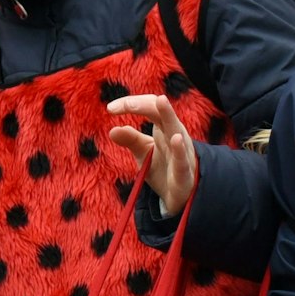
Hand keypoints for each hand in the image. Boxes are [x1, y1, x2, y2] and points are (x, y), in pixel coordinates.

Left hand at [106, 94, 197, 217]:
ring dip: (169, 115)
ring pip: (176, 130)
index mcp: (164, 128)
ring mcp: (181, 152)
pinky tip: (176, 139)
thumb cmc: (164, 167)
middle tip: (126, 104)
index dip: (131, 104)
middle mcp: (175, 135)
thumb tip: (112, 130)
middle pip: (162, 114)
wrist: (181, 194)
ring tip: (161, 101)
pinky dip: (179, 149)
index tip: (110, 108)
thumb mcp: (143, 152)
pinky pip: (182, 159)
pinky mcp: (184, 172)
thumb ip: (131, 140)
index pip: (150, 107)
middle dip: (145, 105)